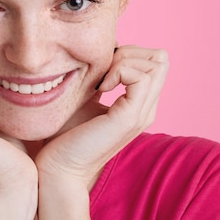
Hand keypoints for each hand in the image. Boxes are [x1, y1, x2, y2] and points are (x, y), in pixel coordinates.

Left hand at [36, 46, 168, 188]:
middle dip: (131, 52)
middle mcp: (146, 109)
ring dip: (124, 62)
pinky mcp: (129, 118)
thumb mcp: (86, 98)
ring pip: (156, 65)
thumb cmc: (65, 136)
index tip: (103, 68)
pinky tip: (101, 88)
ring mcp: (140, 114)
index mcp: (138, 105)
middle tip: (104, 70)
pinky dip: (120, 72)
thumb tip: (102, 50)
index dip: (130, 53)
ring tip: (102, 81)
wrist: (58, 169)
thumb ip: (99, 78)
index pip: (155, 62)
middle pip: (161, 59)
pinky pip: (141, 77)